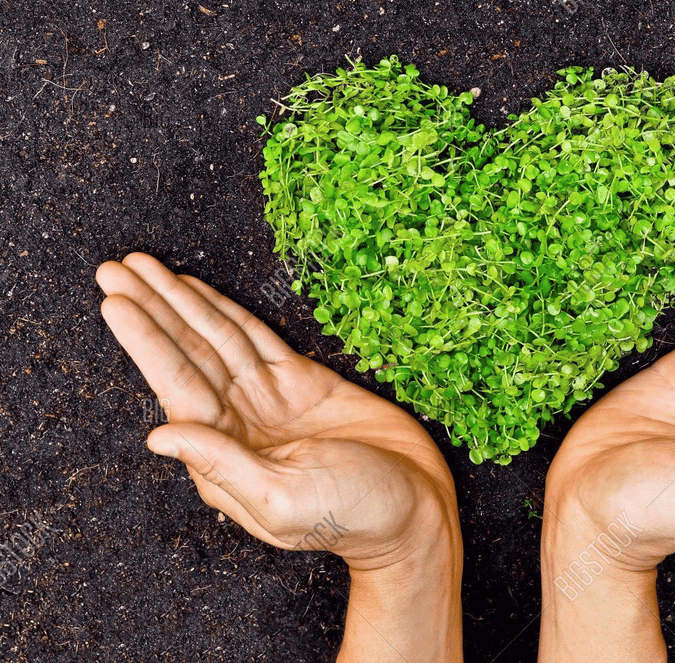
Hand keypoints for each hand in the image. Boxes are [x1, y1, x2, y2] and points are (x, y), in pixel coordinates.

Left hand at [97, 254, 462, 661]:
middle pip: (187, 354)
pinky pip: (257, 339)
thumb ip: (223, 464)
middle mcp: (236, 423)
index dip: (146, 343)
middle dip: (151, 310)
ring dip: (180, 302)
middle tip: (115, 268)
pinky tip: (197, 291)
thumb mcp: (282, 498)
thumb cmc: (351, 515)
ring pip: (217, 339)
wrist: (414, 504)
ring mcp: (267, 399)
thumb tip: (156, 436)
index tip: (115, 302)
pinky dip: (226, 312)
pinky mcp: (301, 381)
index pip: (176, 387)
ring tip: (142, 265)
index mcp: (224, 456)